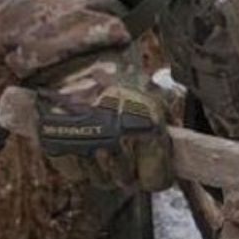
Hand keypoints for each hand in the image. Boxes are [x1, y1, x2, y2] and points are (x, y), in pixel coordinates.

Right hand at [34, 50, 174, 192]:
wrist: (74, 58)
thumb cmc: (118, 75)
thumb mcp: (152, 94)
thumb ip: (164, 125)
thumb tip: (181, 154)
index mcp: (145, 124)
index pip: (156, 179)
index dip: (155, 175)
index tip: (153, 170)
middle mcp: (115, 138)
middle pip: (125, 180)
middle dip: (128, 170)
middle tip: (126, 153)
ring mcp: (84, 144)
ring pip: (99, 179)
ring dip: (104, 168)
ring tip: (104, 144)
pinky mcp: (57, 145)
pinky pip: (74, 173)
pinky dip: (79, 163)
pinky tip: (84, 142)